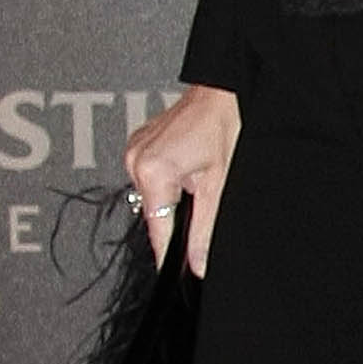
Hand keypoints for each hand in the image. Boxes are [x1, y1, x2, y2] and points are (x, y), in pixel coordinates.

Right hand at [125, 83, 240, 275]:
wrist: (226, 87)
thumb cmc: (226, 121)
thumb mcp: (220, 184)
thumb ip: (206, 229)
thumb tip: (197, 263)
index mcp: (151, 170)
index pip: (158, 231)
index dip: (171, 257)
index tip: (178, 276)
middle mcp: (136, 159)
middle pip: (155, 214)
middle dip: (179, 221)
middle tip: (205, 208)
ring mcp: (136, 150)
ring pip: (155, 197)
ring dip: (177, 198)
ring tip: (202, 179)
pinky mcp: (142, 144)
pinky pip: (153, 177)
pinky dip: (172, 181)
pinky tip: (193, 167)